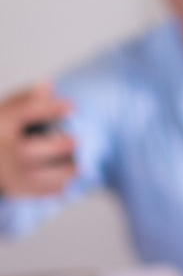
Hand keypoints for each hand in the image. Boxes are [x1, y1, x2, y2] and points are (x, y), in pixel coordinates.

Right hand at [0, 82, 75, 196]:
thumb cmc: (7, 130)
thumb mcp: (11, 111)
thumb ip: (29, 99)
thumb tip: (47, 84)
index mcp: (1, 124)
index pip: (22, 113)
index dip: (48, 109)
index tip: (73, 107)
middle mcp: (2, 149)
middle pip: (27, 152)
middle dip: (56, 147)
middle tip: (79, 141)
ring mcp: (9, 172)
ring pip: (35, 176)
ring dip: (63, 171)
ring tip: (81, 165)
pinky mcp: (18, 188)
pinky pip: (40, 191)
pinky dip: (60, 186)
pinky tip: (72, 177)